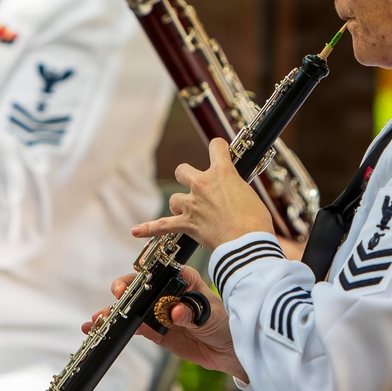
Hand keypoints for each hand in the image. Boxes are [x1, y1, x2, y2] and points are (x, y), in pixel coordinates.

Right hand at [83, 266, 246, 380]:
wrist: (228, 349)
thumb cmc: (223, 323)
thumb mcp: (210, 316)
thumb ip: (191, 314)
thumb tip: (176, 311)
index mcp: (181, 278)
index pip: (159, 269)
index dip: (146, 268)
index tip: (136, 271)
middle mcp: (166, 291)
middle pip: (139, 285)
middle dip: (124, 289)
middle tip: (117, 296)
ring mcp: (157, 310)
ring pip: (130, 306)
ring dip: (112, 311)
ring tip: (97, 319)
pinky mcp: (153, 329)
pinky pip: (131, 326)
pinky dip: (116, 327)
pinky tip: (97, 328)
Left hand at [131, 137, 275, 252]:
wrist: (247, 244)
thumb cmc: (255, 221)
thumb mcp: (251, 196)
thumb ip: (237, 190)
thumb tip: (232, 196)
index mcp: (222, 173)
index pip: (216, 147)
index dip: (219, 148)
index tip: (220, 151)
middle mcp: (203, 184)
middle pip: (183, 170)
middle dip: (188, 177)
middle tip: (199, 187)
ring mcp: (192, 203)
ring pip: (174, 198)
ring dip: (180, 204)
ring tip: (189, 213)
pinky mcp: (187, 224)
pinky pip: (162, 225)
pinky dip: (149, 228)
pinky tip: (136, 231)